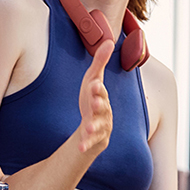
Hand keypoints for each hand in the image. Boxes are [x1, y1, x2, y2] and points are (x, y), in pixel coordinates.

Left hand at [77, 39, 112, 154]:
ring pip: (98, 125)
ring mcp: (100, 125)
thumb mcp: (93, 80)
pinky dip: (86, 145)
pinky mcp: (95, 138)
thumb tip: (109, 40)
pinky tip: (80, 148)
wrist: (95, 125)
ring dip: (94, 126)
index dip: (98, 88)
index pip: (100, 91)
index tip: (94, 84)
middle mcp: (103, 110)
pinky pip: (91, 142)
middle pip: (102, 107)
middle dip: (99, 105)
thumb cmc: (93, 99)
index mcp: (100, 96)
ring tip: (88, 128)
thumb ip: (100, 62)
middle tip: (94, 103)